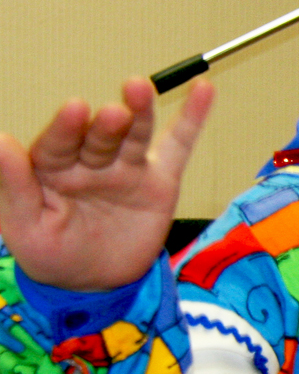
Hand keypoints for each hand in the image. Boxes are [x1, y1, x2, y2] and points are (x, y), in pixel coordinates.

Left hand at [0, 77, 213, 290]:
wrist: (97, 284)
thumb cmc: (53, 254)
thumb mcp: (25, 228)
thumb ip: (14, 187)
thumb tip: (1, 143)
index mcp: (53, 169)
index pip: (58, 144)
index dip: (67, 128)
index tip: (76, 109)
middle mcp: (90, 162)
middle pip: (100, 137)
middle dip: (107, 125)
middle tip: (115, 113)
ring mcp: (127, 168)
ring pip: (135, 135)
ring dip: (140, 111)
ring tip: (139, 89)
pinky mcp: (160, 180)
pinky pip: (178, 146)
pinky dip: (193, 118)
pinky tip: (203, 90)